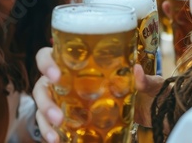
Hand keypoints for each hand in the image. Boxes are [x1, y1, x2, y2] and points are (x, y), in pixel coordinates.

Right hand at [33, 48, 166, 140]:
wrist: (149, 112)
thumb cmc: (141, 89)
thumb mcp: (146, 84)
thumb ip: (144, 78)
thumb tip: (136, 71)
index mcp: (76, 64)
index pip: (49, 56)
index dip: (47, 64)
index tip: (56, 75)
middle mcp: (66, 81)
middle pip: (41, 85)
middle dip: (44, 101)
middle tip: (57, 116)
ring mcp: (65, 101)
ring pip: (43, 106)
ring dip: (45, 121)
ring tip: (55, 136)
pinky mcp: (68, 120)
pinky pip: (50, 125)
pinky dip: (50, 134)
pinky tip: (56, 141)